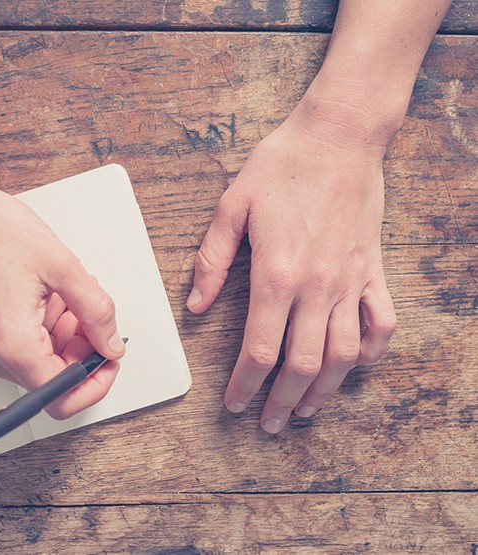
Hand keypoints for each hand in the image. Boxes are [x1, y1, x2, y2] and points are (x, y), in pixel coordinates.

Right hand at [0, 173, 125, 419]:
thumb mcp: (62, 266)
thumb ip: (97, 311)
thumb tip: (111, 343)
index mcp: (12, 346)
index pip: (63, 397)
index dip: (95, 379)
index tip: (109, 356)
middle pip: (50, 380)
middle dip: (80, 350)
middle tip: (90, 312)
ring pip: (36, 362)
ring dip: (61, 336)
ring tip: (63, 293)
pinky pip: (17, 347)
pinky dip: (40, 328)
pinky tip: (43, 295)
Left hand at [188, 99, 397, 432]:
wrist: (338, 136)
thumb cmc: (281, 166)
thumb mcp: (230, 207)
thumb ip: (211, 261)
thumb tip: (194, 305)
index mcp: (276, 273)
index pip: (259, 348)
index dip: (245, 384)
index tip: (234, 404)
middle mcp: (317, 286)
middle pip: (302, 363)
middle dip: (281, 400)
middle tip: (267, 423)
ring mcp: (351, 281)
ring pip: (343, 354)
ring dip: (324, 390)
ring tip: (305, 411)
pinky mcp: (372, 270)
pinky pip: (381, 323)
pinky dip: (371, 351)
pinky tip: (354, 367)